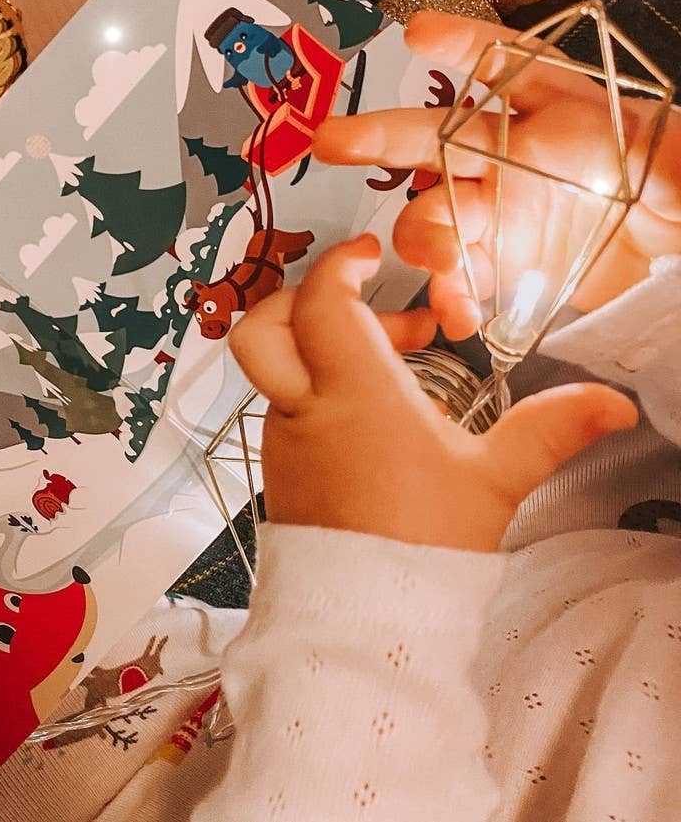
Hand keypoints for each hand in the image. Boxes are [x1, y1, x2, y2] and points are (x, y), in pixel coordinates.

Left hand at [229, 234, 637, 550]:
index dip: (340, 265)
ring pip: (282, 365)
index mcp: (355, 392)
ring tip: (400, 365)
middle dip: (306, 299)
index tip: (368, 254)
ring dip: (327, 348)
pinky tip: (376, 413)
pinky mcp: (281, 468)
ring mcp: (286, 438)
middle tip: (363, 301)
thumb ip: (550, 429)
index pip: (323, 301)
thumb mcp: (493, 480)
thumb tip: (611, 404)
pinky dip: (321, 387)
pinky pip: (289, 405)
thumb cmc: (422, 549)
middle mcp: (306, 407)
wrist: (364, 625)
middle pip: (267, 324)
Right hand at [315, 11, 680, 339]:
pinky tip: (458, 314)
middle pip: (438, 139)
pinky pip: (455, 276)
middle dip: (383, 136)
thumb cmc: (680, 204)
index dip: (463, 47)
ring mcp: (500, 213)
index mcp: (564, 115)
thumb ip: (673, 161)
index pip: (508, 67)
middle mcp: (515, 158)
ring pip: (432, 215)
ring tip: (438, 261)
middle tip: (337, 142)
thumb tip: (663, 158)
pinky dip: (448, 295)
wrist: (671, 270)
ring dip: (421, 236)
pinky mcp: (497, 264)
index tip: (420, 35)